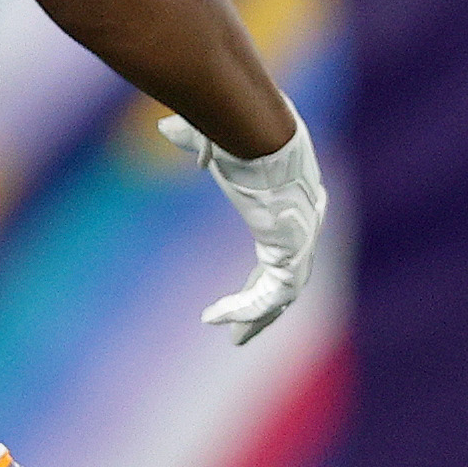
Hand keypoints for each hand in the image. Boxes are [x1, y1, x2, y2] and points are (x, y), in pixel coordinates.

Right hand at [160, 112, 322, 342]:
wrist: (262, 138)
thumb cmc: (242, 138)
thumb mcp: (216, 145)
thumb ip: (195, 142)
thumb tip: (166, 126)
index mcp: (290, 210)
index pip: (280, 256)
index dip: (262, 281)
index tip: (248, 293)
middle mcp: (301, 230)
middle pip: (285, 283)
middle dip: (263, 311)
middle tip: (243, 335)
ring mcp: (301, 244)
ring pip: (282, 296)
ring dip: (257, 319)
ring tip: (235, 340)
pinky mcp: (291, 254)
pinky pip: (270, 295)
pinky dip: (243, 309)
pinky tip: (214, 319)